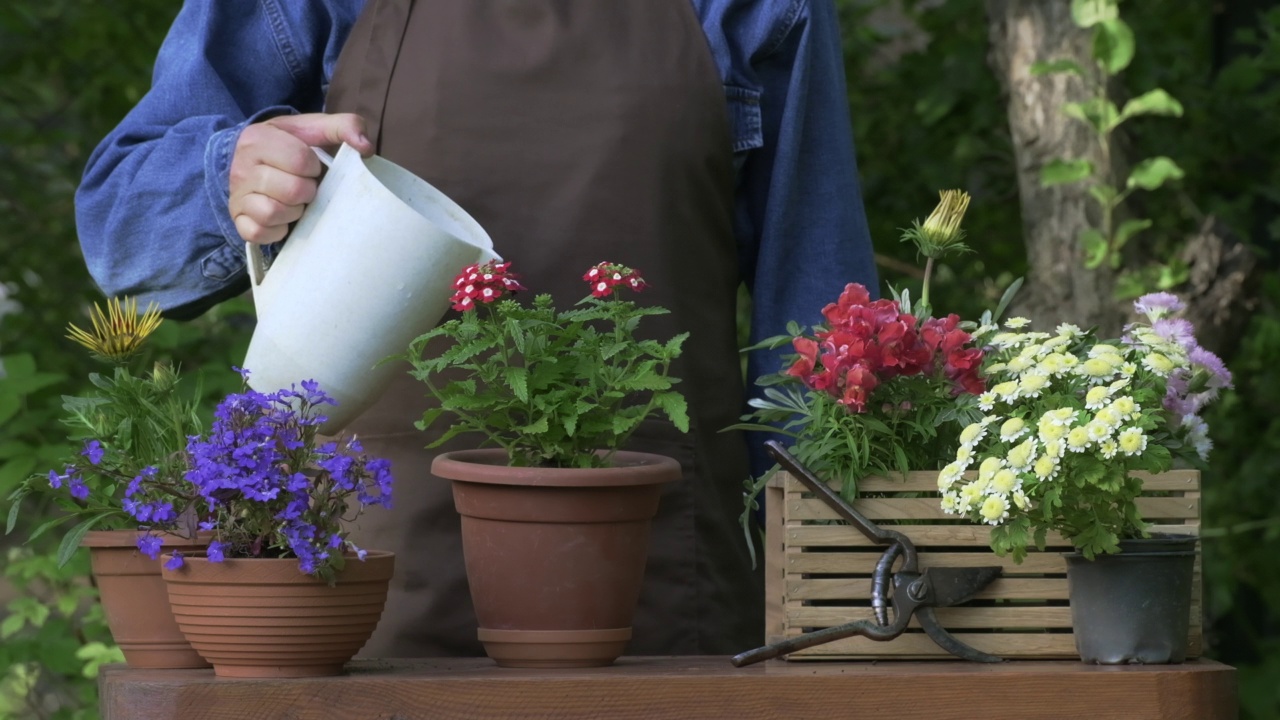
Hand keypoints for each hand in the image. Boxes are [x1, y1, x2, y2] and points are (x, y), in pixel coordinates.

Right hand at [229, 113, 372, 243]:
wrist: (256, 162)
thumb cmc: (291, 146)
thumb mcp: (313, 128)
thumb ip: (344, 126)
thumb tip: (367, 147)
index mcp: (257, 139)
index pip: (300, 160)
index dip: (313, 166)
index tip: (310, 165)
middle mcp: (241, 168)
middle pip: (292, 191)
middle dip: (307, 190)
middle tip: (305, 185)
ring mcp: (238, 197)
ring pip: (274, 213)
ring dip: (294, 211)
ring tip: (295, 201)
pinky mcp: (239, 222)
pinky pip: (260, 233)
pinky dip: (278, 229)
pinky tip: (284, 217)